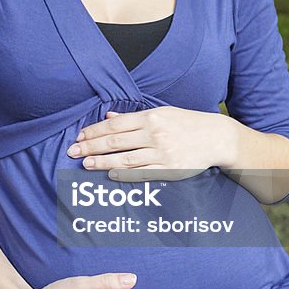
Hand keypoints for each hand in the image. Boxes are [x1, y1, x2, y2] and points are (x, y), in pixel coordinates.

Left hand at [66, 106, 233, 180]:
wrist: (216, 137)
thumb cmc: (187, 123)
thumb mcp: (162, 113)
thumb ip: (134, 117)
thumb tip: (109, 116)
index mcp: (151, 117)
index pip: (115, 125)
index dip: (94, 131)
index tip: (79, 137)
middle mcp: (154, 134)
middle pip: (115, 141)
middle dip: (90, 146)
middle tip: (72, 151)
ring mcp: (161, 153)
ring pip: (125, 158)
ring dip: (101, 162)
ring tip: (84, 164)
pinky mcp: (169, 169)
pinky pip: (142, 173)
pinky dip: (124, 174)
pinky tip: (109, 174)